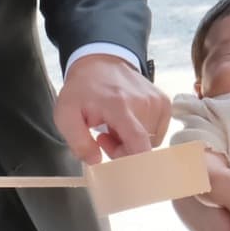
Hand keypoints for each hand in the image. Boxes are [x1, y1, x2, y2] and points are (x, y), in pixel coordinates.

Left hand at [54, 54, 169, 163]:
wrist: (100, 62)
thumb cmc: (82, 89)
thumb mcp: (65, 114)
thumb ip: (77, 141)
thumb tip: (96, 161)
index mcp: (119, 106)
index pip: (139, 143)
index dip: (133, 163)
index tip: (119, 168)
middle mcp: (144, 103)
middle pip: (140, 148)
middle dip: (121, 151)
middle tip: (103, 137)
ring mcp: (157, 102)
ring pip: (148, 142)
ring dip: (131, 142)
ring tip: (114, 126)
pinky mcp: (163, 103)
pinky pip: (156, 134)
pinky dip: (142, 134)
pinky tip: (127, 121)